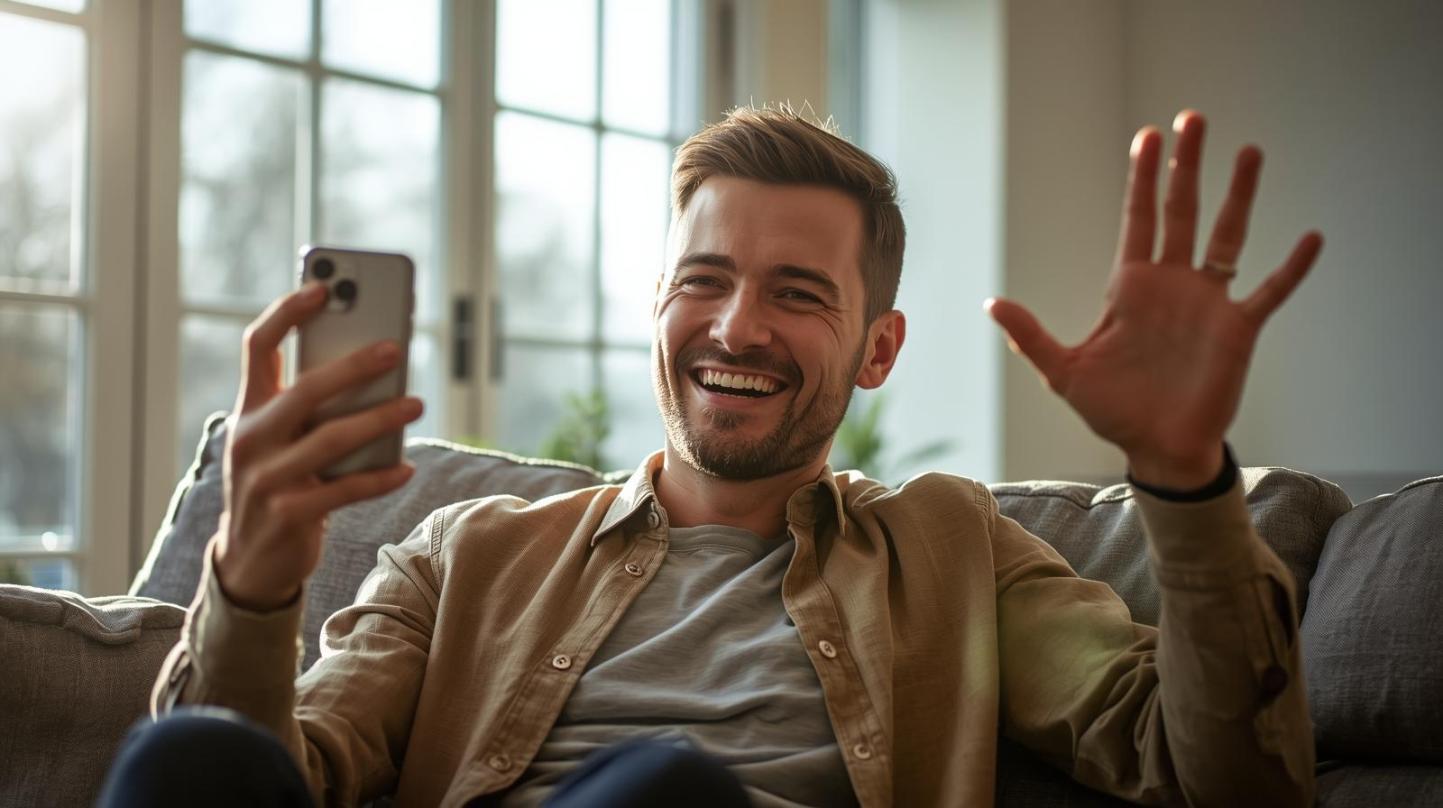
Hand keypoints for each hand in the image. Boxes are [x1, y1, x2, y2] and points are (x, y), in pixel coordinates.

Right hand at [214, 283, 423, 610]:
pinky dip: (379, 477)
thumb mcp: (281, 440)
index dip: (286, 313)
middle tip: (395, 349)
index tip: (320, 286)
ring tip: (416, 403)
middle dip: (352, 366)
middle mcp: (251, 438)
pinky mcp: (289, 514)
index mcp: (248, 409)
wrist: (249, 561)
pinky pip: (344, 489)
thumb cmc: (280, 483)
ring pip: (331, 439)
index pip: (257, 347)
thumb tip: (376, 370)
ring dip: (379, 419)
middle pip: (305, 390)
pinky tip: (407, 467)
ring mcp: (267, 478)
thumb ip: (311, 409)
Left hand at [985, 111, 1322, 489]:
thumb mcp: (1064, 371)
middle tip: (1193, 118)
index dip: (1142, 178)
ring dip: (1239, 195)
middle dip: (1186, 166)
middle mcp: (1173, 285)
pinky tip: (1311, 237)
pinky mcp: (1239, 330)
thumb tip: (991, 303)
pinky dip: (1291, 268)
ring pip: (1228, 235)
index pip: (1138, 218)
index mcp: (1131, 287)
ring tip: (1250, 151)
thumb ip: (1030, 336)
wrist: (1157, 449)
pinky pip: (1270, 291)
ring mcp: (1208, 303)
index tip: (1148, 136)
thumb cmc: (1113, 410)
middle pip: (1182, 211)